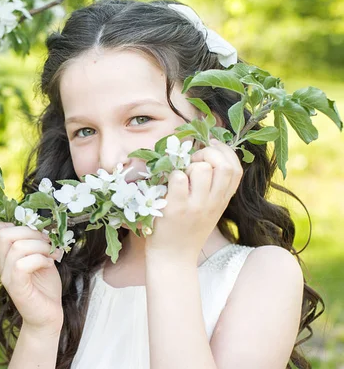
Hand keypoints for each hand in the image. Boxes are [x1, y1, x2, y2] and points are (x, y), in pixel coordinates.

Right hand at [0, 221, 63, 330]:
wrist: (49, 314)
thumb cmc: (44, 284)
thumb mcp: (39, 254)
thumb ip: (32, 239)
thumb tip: (36, 221)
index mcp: (3, 255)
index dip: (3, 224)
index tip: (28, 232)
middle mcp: (1, 264)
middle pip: (5, 234)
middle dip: (31, 232)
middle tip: (47, 242)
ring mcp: (7, 276)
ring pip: (17, 247)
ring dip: (41, 246)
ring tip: (51, 254)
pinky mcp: (16, 287)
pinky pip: (22, 264)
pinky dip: (41, 259)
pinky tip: (49, 264)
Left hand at [145, 139, 242, 261]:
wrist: (173, 258)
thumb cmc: (186, 230)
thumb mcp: (209, 210)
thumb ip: (212, 187)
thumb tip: (207, 155)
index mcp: (222, 201)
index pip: (237, 169)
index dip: (225, 151)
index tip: (211, 145)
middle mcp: (213, 203)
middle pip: (223, 165)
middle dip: (207, 153)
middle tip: (192, 159)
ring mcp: (195, 206)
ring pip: (201, 169)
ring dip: (188, 165)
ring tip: (180, 176)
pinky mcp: (175, 208)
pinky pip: (178, 178)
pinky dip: (172, 175)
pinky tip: (167, 185)